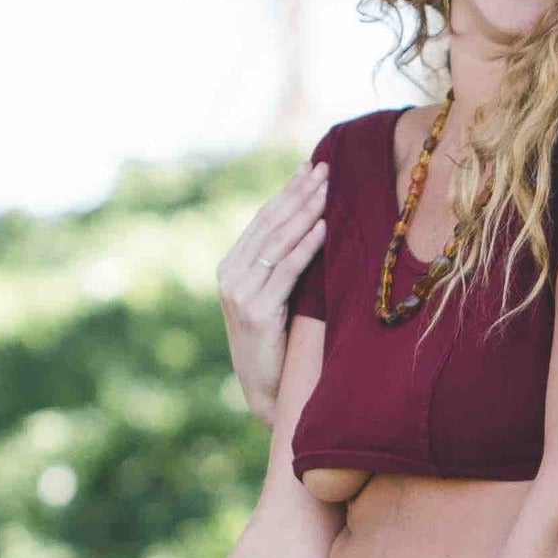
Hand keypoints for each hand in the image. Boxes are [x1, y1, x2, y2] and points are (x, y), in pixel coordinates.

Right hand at [216, 162, 327, 424]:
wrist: (267, 390)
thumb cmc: (279, 343)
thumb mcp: (274, 298)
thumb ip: (280, 266)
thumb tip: (311, 223)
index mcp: (230, 269)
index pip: (262, 220)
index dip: (287, 192)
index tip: (310, 167)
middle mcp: (230, 276)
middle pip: (269, 225)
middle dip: (299, 194)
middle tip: (325, 168)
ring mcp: (240, 294)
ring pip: (278, 243)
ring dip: (306, 212)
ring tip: (328, 189)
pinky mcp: (256, 312)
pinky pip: (286, 271)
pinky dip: (306, 246)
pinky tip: (323, 227)